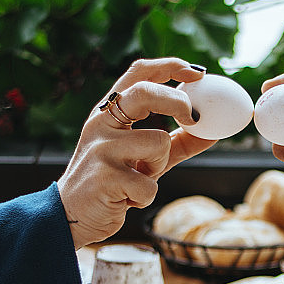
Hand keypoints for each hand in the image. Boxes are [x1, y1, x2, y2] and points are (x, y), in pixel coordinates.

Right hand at [58, 58, 215, 248]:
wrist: (71, 217)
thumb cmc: (112, 184)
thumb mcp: (144, 159)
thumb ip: (175, 143)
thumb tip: (212, 132)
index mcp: (108, 112)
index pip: (138, 73)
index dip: (171, 66)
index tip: (198, 74)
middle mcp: (101, 124)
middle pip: (145, 93)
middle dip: (177, 102)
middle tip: (194, 118)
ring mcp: (101, 149)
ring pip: (157, 142)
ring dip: (159, 166)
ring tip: (140, 179)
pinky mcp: (105, 178)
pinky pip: (149, 185)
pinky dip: (146, 197)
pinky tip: (127, 200)